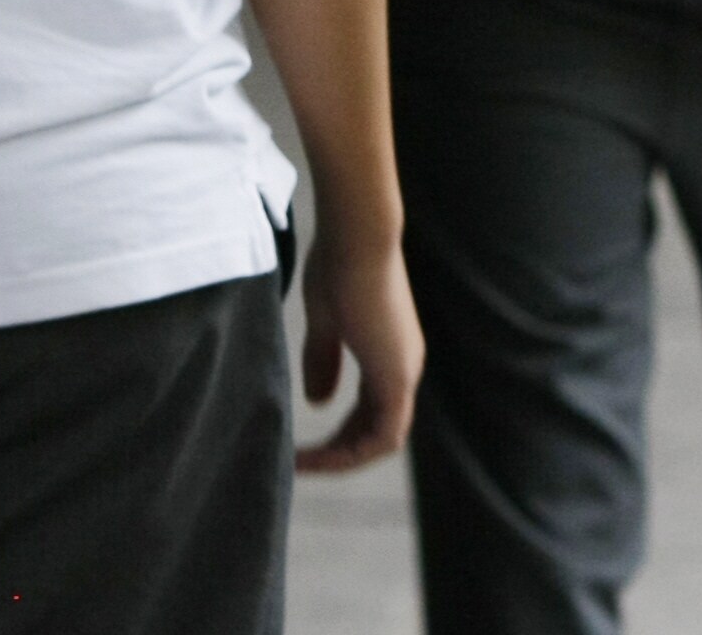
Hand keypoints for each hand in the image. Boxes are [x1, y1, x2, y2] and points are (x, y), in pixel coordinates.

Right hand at [296, 226, 421, 473]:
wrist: (357, 237)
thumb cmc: (338, 264)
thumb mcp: (323, 319)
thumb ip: (322, 359)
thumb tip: (319, 401)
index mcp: (388, 353)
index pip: (369, 413)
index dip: (338, 436)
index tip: (301, 447)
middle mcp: (402, 366)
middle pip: (375, 431)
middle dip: (337, 452)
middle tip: (298, 464)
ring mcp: (404, 371)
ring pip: (381, 438)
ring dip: (343, 457)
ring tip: (301, 465)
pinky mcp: (398, 375)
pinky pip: (384, 435)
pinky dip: (353, 451)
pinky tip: (317, 454)